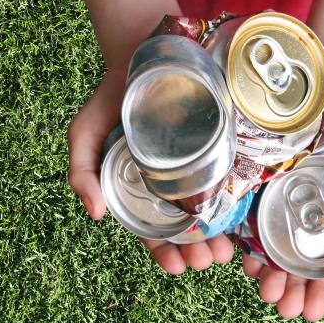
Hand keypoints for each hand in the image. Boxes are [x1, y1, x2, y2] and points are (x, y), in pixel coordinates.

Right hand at [67, 69, 234, 273]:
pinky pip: (228, 179)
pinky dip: (235, 203)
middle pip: (184, 226)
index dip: (162, 251)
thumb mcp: (85, 133)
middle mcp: (167, 180)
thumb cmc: (111, 98)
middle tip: (207, 261)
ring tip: (225, 252)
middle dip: (194, 250)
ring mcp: (194, 164)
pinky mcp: (216, 146)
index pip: (150, 228)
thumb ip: (81, 170)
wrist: (142, 55)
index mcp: (137, 186)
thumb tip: (95, 214)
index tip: (176, 267)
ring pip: (209, 209)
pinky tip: (242, 220)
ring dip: (217, 236)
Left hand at [240, 136, 323, 320]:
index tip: (311, 313)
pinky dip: (242, 235)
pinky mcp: (256, 175)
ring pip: (268, 240)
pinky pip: (245, 210)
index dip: (319, 288)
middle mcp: (307, 208)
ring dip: (265, 269)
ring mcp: (279, 194)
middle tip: (281, 307)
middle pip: (294, 257)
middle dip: (288, 286)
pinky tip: (241, 257)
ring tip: (263, 289)